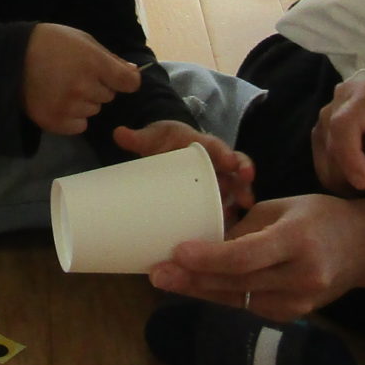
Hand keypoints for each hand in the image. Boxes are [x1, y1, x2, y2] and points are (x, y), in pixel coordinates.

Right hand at [22, 24, 142, 135]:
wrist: (11, 59)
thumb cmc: (49, 43)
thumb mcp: (82, 40)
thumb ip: (110, 58)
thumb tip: (133, 73)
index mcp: (94, 63)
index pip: (129, 83)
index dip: (125, 80)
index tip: (116, 77)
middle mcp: (84, 88)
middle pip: (109, 96)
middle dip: (98, 87)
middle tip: (77, 76)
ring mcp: (69, 107)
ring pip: (93, 110)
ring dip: (85, 102)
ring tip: (63, 87)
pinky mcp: (55, 122)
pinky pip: (79, 125)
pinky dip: (73, 117)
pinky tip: (59, 102)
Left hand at [111, 120, 255, 214]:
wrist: (165, 147)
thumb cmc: (164, 141)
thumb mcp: (154, 137)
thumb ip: (139, 138)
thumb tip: (117, 133)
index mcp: (204, 145)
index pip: (220, 148)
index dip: (228, 155)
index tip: (232, 163)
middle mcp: (216, 163)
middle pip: (235, 171)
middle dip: (243, 182)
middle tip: (246, 196)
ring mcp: (217, 180)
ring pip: (235, 189)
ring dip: (240, 200)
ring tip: (242, 214)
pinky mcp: (212, 195)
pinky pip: (224, 205)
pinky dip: (228, 216)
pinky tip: (229, 231)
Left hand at [148, 193, 364, 323]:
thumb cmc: (321, 217)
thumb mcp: (283, 208)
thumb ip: (244, 227)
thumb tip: (200, 238)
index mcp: (298, 241)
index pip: (245, 256)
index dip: (208, 258)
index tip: (176, 253)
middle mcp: (300, 277)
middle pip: (235, 284)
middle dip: (191, 279)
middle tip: (155, 272)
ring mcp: (299, 301)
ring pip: (238, 300)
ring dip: (199, 290)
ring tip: (166, 279)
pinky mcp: (294, 315)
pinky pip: (249, 306)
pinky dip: (223, 296)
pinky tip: (197, 286)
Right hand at [314, 72, 364, 194]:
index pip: (343, 126)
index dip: (349, 158)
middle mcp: (341, 99)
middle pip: (331, 145)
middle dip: (354, 174)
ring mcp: (329, 114)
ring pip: (324, 158)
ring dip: (349, 179)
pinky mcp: (326, 131)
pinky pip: (325, 162)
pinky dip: (343, 178)